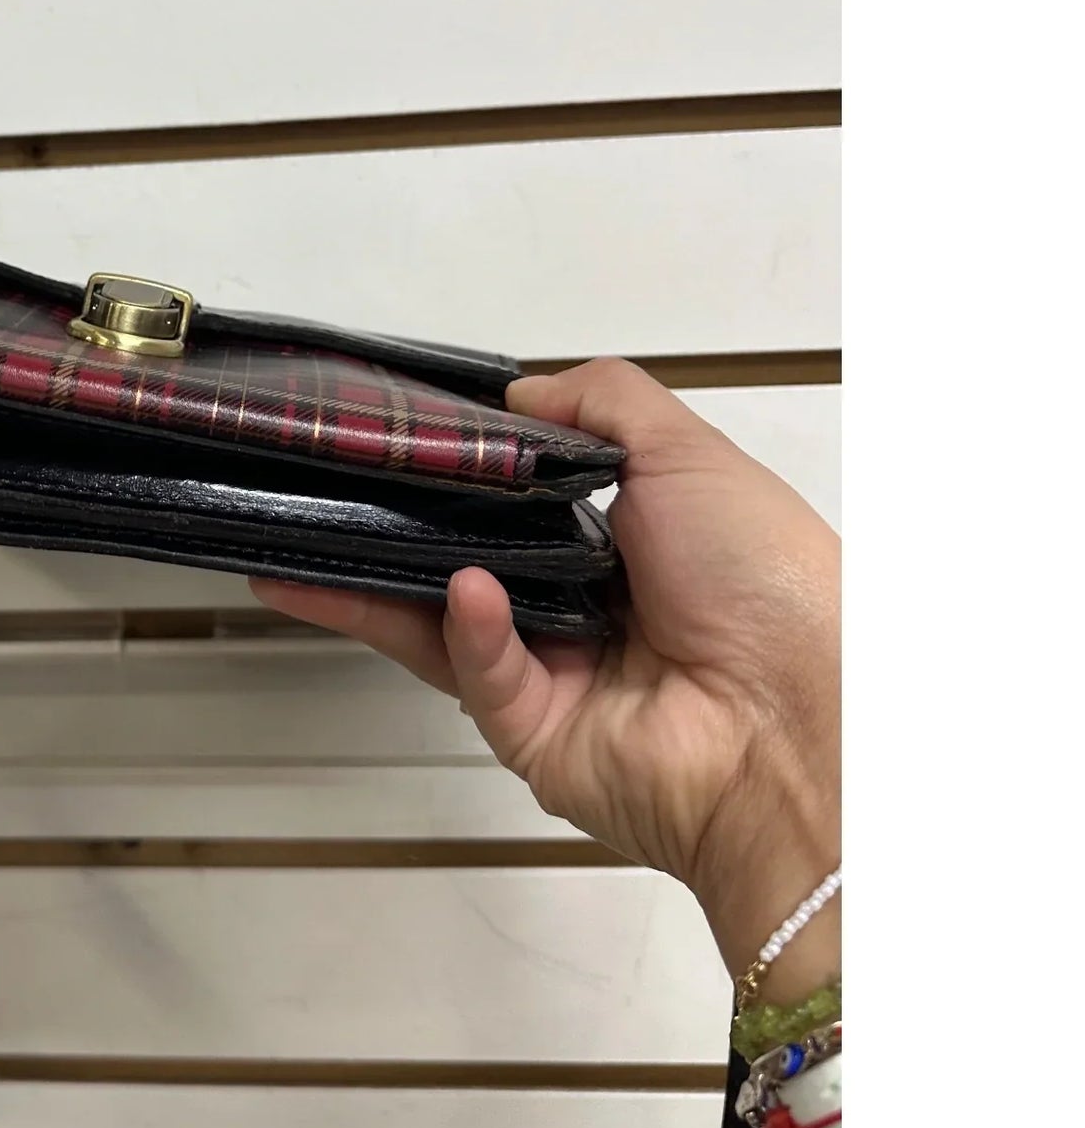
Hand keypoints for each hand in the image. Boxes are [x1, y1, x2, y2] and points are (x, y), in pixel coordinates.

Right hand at [254, 358, 839, 993]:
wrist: (801, 720)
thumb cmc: (769, 584)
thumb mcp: (689, 453)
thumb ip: (602, 404)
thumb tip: (520, 391)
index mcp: (629, 546)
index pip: (514, 503)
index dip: (457, 472)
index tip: (398, 438)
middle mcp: (587, 613)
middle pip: (460, 563)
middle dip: (392, 532)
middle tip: (330, 490)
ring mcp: (556, 678)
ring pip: (442, 625)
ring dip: (384, 584)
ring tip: (327, 538)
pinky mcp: (535, 736)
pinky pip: (479, 675)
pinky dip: (468, 630)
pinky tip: (467, 591)